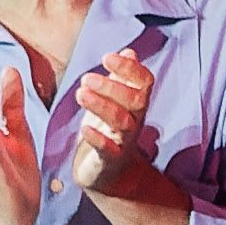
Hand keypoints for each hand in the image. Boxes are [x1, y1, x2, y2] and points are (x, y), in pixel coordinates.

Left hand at [69, 47, 154, 192]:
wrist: (108, 173)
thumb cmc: (108, 131)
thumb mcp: (114, 101)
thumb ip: (121, 77)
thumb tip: (129, 51)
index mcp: (136, 104)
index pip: (144, 82)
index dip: (130, 68)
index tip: (107, 57)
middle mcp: (135, 121)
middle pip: (135, 100)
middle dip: (113, 86)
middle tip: (86, 78)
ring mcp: (124, 142)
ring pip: (123, 122)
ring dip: (103, 106)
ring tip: (81, 94)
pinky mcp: (110, 161)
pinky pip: (109, 150)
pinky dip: (99, 139)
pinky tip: (85, 129)